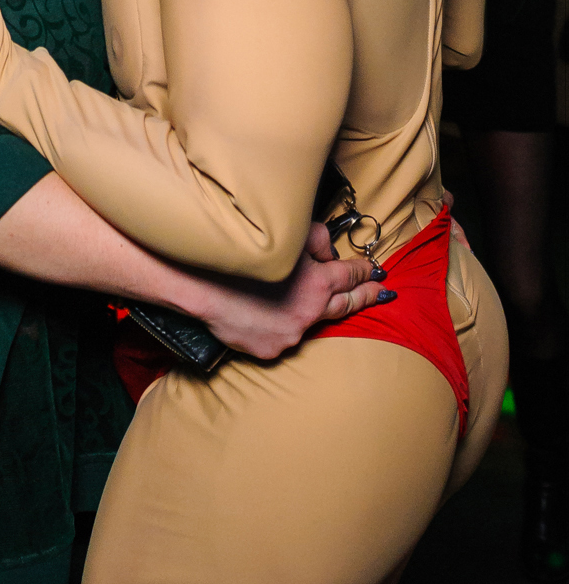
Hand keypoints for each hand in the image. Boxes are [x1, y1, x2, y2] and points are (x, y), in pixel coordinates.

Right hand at [193, 221, 385, 361]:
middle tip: (380, 292)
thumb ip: (318, 241)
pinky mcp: (270, 349)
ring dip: (313, 310)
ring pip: (310, 321)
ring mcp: (291, 335)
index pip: (351, 275)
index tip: (375, 270)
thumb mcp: (289, 233)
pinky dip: (279, 324)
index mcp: (318, 283)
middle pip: (346, 305)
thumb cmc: (243, 252)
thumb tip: (330, 254)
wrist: (202, 284)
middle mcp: (310, 313)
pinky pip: (281, 336)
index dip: (365, 271)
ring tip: (315, 303)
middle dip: (365, 296)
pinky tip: (267, 315)